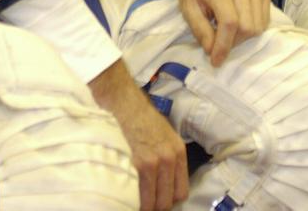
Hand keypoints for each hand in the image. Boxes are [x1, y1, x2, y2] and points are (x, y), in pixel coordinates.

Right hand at [88, 59, 187, 209]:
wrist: (125, 105)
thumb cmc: (142, 119)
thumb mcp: (165, 136)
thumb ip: (169, 158)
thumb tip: (165, 182)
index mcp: (178, 153)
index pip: (182, 191)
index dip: (170, 200)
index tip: (160, 201)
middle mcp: (170, 159)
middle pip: (168, 200)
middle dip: (158, 206)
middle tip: (148, 205)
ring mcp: (154, 163)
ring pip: (155, 202)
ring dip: (147, 206)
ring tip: (139, 205)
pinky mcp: (139, 164)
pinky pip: (141, 195)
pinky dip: (136, 202)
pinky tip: (130, 200)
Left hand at [170, 0, 270, 66]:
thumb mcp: (187, 9)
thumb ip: (200, 30)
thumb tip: (212, 50)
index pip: (229, 22)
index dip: (224, 45)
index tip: (216, 60)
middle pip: (246, 27)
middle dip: (232, 42)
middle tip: (218, 42)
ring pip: (257, 26)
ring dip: (242, 37)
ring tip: (227, 31)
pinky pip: (264, 20)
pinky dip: (252, 28)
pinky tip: (239, 22)